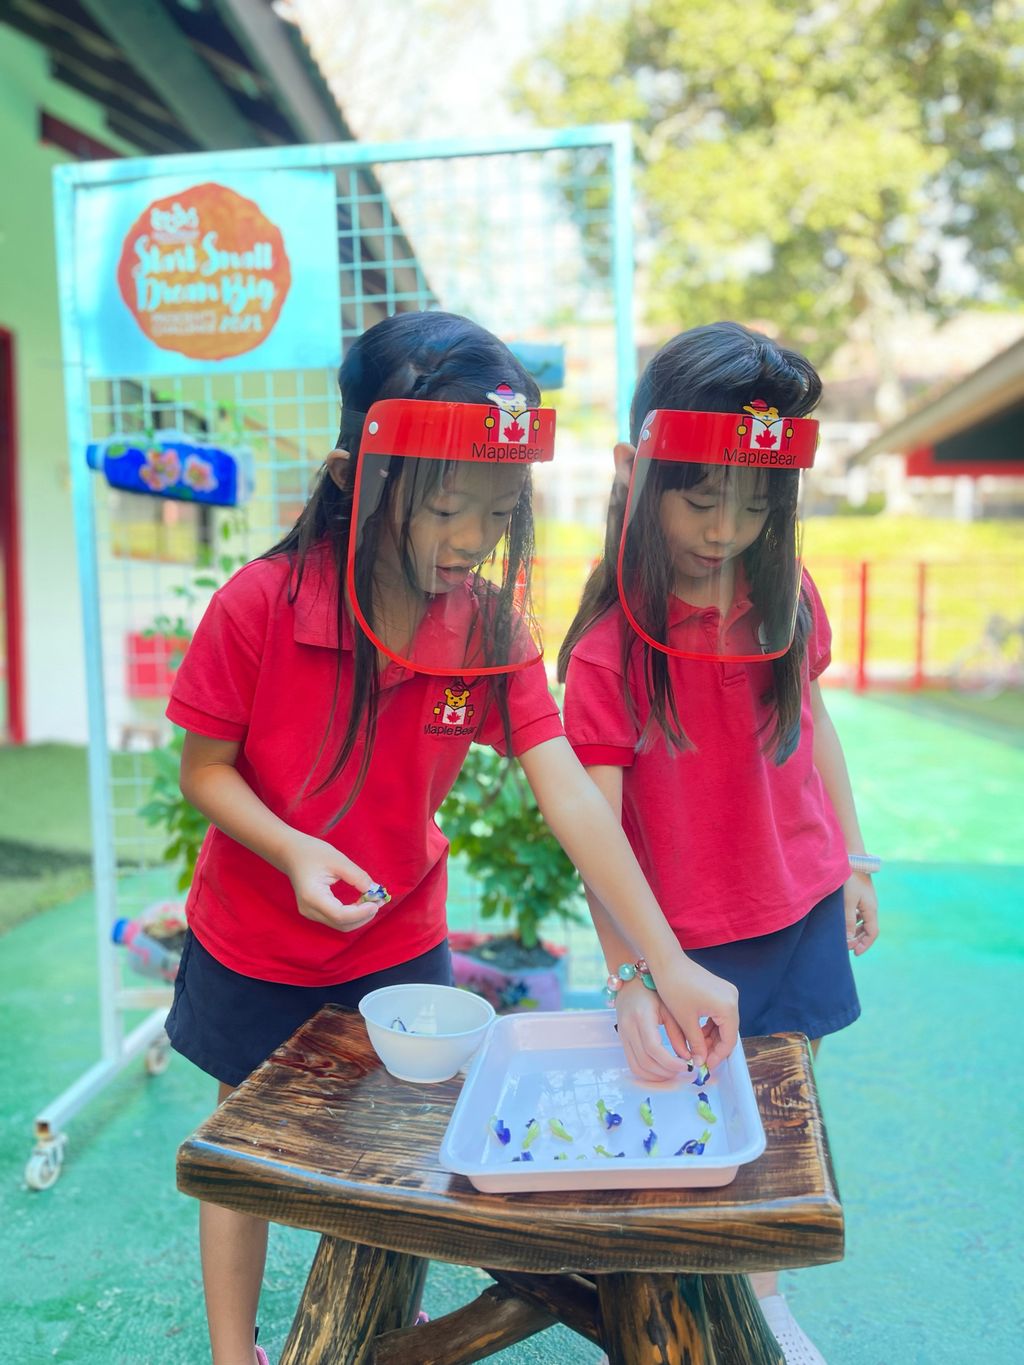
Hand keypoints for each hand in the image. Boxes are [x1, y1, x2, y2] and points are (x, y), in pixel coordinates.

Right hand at [280, 831, 380, 932]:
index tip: (376, 902)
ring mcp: (310, 913)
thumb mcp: (338, 860)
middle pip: (341, 925)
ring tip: (373, 901)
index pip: (340, 915)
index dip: (361, 913)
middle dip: (363, 916)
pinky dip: (352, 915)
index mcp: (312, 896)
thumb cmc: (312, 852)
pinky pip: (336, 920)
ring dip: (359, 917)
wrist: (291, 854)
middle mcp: (309, 910)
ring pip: (340, 925)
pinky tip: (362, 903)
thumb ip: (357, 876)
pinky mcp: (315, 912)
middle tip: (379, 900)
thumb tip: (374, 891)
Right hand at [614, 981, 696, 1083]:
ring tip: (673, 1074)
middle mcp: (628, 1027)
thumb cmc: (654, 991)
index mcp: (641, 1016)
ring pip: (637, 1067)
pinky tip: (661, 1071)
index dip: (670, 1062)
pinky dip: (647, 1073)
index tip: (686, 1066)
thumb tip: (688, 1058)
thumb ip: (679, 1033)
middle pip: (645, 1061)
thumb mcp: (670, 1008)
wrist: (631, 981)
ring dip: (656, 1076)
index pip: (653, 1048)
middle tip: (683, 1072)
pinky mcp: (622, 1040)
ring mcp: (622, 1035)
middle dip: (665, 1072)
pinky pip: (632, 1064)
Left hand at [649, 955, 738, 1072]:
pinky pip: (719, 1014)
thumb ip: (696, 1044)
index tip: (704, 1067)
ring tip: (696, 1049)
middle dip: (714, 1048)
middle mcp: (732, 999)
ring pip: (724, 1024)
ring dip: (711, 1037)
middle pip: (728, 1032)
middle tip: (699, 1060)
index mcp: (727, 1007)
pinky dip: (710, 1025)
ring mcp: (728, 993)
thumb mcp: (685, 1021)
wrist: (666, 961)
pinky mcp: (720, 990)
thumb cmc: (674, 988)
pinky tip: (697, 1034)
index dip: (717, 1057)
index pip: (729, 1041)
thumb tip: (700, 1062)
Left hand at [845, 871, 878, 955]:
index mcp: (871, 909)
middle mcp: (871, 906)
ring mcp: (867, 900)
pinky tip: (844, 923)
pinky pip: (860, 913)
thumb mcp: (847, 903)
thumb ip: (848, 921)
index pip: (872, 933)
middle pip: (869, 928)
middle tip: (848, 947)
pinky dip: (854, 921)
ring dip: (856, 931)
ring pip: (864, 921)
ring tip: (845, 938)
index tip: (855, 953)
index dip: (865, 945)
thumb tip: (849, 940)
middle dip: (860, 940)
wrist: (852, 859)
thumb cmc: (849, 880)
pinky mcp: (861, 895)